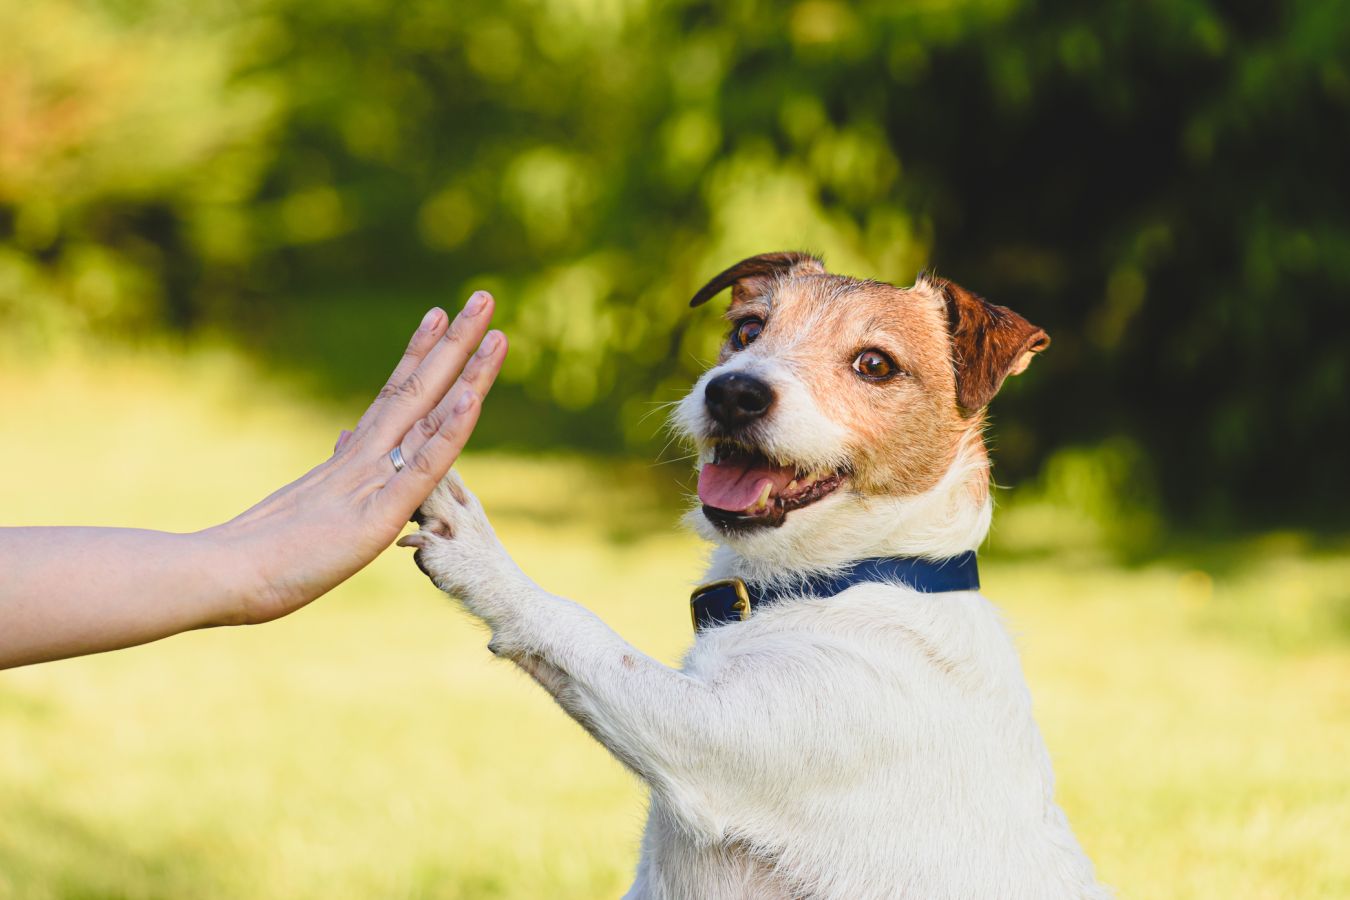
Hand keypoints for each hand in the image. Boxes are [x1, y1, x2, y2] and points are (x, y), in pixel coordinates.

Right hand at [209, 291, 507, 624]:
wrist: (219, 577)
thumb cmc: (254, 558)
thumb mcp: (309, 508)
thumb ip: (334, 475)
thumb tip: (344, 438)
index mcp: (350, 460)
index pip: (396, 398)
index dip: (421, 357)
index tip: (441, 315)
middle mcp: (364, 459)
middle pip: (419, 389)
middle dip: (455, 344)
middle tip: (484, 297)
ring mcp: (372, 481)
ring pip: (429, 413)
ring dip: (466, 370)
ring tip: (492, 323)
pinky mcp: (378, 514)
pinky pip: (422, 466)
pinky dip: (450, 430)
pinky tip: (473, 395)